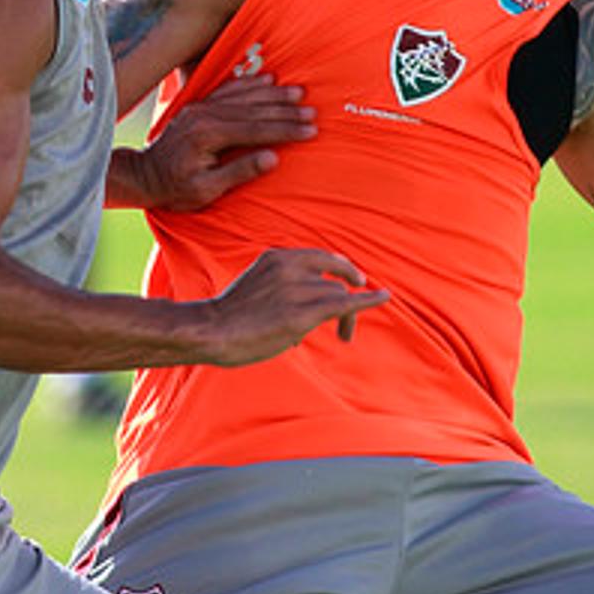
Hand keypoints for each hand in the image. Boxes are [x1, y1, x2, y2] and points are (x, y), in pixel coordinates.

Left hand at [128, 75, 315, 210]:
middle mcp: (205, 116)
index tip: (311, 130)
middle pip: (254, 109)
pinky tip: (267, 79)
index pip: (256, 130)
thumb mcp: (206, 190)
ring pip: (243, 96)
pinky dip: (250, 84)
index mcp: (209, 136)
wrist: (144, 175)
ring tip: (298, 92)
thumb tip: (272, 158)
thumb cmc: (175, 189)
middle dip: (285, 110)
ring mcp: (200, 108)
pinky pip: (228, 89)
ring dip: (272, 94)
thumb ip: (238, 172)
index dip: (286, 129)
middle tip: (312, 111)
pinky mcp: (198, 106)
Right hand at [203, 248, 387, 365]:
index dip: (340, 268)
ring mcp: (296, 289)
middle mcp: (289, 266)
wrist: (211, 330)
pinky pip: (344, 303)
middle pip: (334, 276)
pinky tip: (382, 298)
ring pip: (338, 295)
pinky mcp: (301, 313)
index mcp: (276, 257)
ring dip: (346, 315)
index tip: (353, 278)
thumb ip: (282, 287)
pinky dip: (367, 300)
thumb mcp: (256, 287)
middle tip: (357, 305)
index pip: (320, 258)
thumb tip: (309, 313)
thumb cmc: (229, 318)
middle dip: (347, 292)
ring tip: (343, 336)